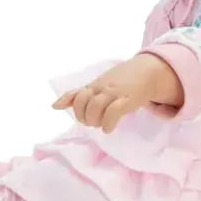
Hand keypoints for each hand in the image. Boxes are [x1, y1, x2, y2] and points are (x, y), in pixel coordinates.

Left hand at [51, 54, 182, 132]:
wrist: (146, 72)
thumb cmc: (119, 82)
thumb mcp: (96, 86)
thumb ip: (77, 96)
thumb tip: (54, 106)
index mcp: (93, 86)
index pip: (76, 97)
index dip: (77, 110)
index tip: (85, 117)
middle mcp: (102, 88)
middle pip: (84, 103)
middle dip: (85, 118)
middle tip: (94, 122)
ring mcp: (115, 93)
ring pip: (96, 106)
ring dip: (95, 120)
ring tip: (101, 125)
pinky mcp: (128, 99)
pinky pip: (114, 111)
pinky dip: (108, 123)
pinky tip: (108, 129)